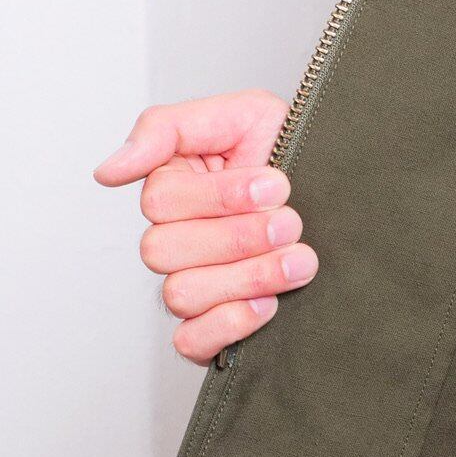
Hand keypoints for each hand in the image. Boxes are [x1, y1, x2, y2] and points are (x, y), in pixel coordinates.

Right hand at [93, 90, 317, 363]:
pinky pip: (190, 343)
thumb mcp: (243, 114)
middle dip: (240, 236)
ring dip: (249, 276)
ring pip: (182, 294)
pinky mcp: (211, 328)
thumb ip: (166, 128)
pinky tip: (269, 305)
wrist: (348, 194)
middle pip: (165, 251)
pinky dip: (228, 325)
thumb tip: (107, 171)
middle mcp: (175, 240)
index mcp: (174, 189)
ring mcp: (191, 284)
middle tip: (290, 224)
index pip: (160, 202)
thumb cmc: (292, 153)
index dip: (222, 196)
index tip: (276, 183)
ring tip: (300, 260)